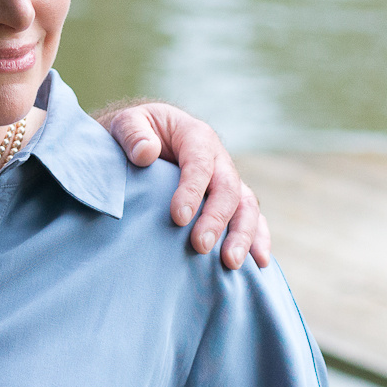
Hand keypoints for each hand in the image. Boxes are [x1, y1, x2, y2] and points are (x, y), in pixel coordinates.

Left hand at [94, 101, 268, 268]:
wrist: (147, 138)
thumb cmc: (136, 132)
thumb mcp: (127, 122)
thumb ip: (132, 133)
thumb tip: (145, 153)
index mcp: (196, 137)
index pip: (199, 164)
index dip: (191, 191)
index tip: (177, 218)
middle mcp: (219, 160)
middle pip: (227, 189)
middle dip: (216, 219)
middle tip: (199, 246)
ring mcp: (227, 182)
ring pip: (246, 206)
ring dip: (242, 235)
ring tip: (231, 263)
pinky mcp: (230, 202)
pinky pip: (252, 219)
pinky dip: (258, 239)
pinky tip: (259, 264)